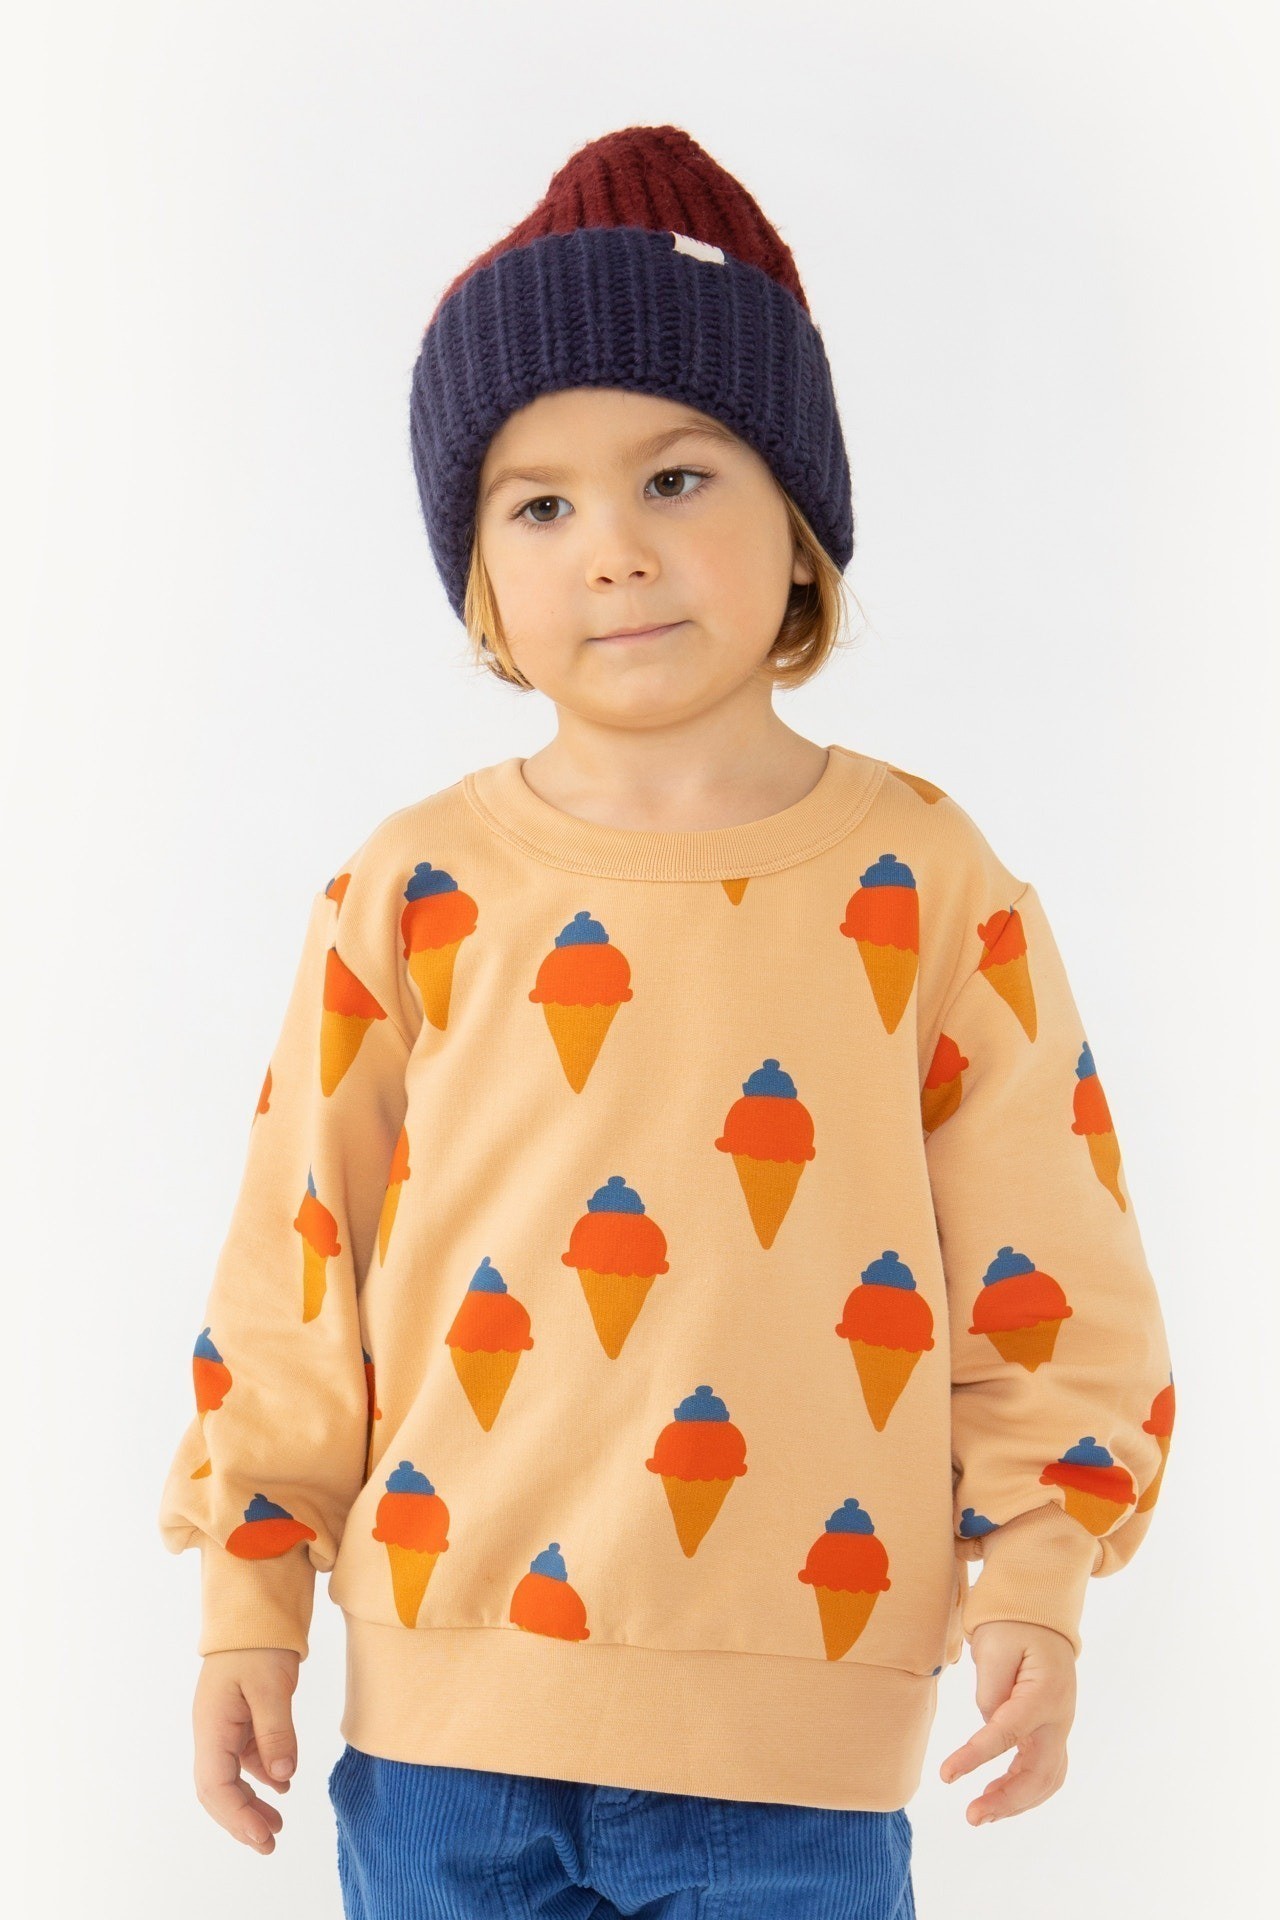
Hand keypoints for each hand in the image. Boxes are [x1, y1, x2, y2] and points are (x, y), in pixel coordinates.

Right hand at [193, 1647, 301, 1851]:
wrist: (256, 1608)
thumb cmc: (258, 1642)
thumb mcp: (271, 1685)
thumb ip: (276, 1731)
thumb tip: (282, 1775)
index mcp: (211, 1724)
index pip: (215, 1784)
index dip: (237, 1815)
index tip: (263, 1835)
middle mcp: (213, 1729)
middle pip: (218, 1788)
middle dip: (240, 1819)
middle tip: (269, 1843)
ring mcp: (225, 1724)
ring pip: (232, 1775)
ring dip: (251, 1802)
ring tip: (277, 1824)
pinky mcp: (241, 1716)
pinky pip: (247, 1755)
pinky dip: (263, 1773)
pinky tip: (283, 1784)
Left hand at [938, 1620, 1076, 1824]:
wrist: (1039, 1618)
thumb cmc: (1012, 1627)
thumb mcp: (993, 1645)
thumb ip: (990, 1690)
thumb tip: (989, 1726)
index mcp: (1043, 1694)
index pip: (1007, 1733)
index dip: (975, 1757)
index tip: (946, 1775)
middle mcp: (1058, 1718)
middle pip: (1038, 1772)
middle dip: (1006, 1800)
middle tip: (971, 1815)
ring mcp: (1059, 1728)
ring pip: (1046, 1780)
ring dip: (1015, 1802)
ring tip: (980, 1814)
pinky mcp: (1051, 1733)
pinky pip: (1044, 1772)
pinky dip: (1022, 1791)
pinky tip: (995, 1796)